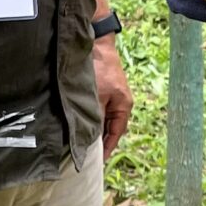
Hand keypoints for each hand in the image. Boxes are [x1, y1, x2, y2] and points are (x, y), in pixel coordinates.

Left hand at [94, 37, 131, 158]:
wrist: (97, 44)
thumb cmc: (99, 68)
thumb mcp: (96, 96)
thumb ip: (94, 116)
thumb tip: (89, 136)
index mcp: (123, 106)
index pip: (116, 133)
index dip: (107, 148)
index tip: (99, 161)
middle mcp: (120, 103)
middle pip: (110, 128)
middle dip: (100, 141)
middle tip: (88, 156)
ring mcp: (112, 97)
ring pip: (104, 120)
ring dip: (95, 130)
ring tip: (83, 144)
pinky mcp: (104, 91)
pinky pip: (99, 111)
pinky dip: (92, 119)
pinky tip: (81, 124)